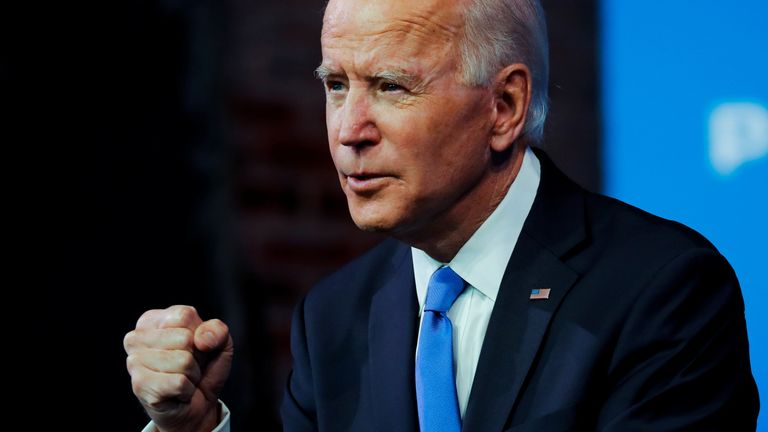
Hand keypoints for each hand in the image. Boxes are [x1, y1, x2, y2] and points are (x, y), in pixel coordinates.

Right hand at [124, 305, 233, 431]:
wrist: (197, 406)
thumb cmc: (204, 369)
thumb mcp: (219, 343)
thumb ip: (217, 330)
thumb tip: (202, 339)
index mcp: (152, 320)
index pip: (185, 316)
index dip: (200, 335)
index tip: (195, 347)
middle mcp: (136, 338)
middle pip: (184, 338)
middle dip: (197, 357)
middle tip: (189, 367)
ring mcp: (135, 362)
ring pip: (183, 361)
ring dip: (192, 374)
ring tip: (183, 379)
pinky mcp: (140, 385)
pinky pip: (179, 382)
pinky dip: (187, 390)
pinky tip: (178, 392)